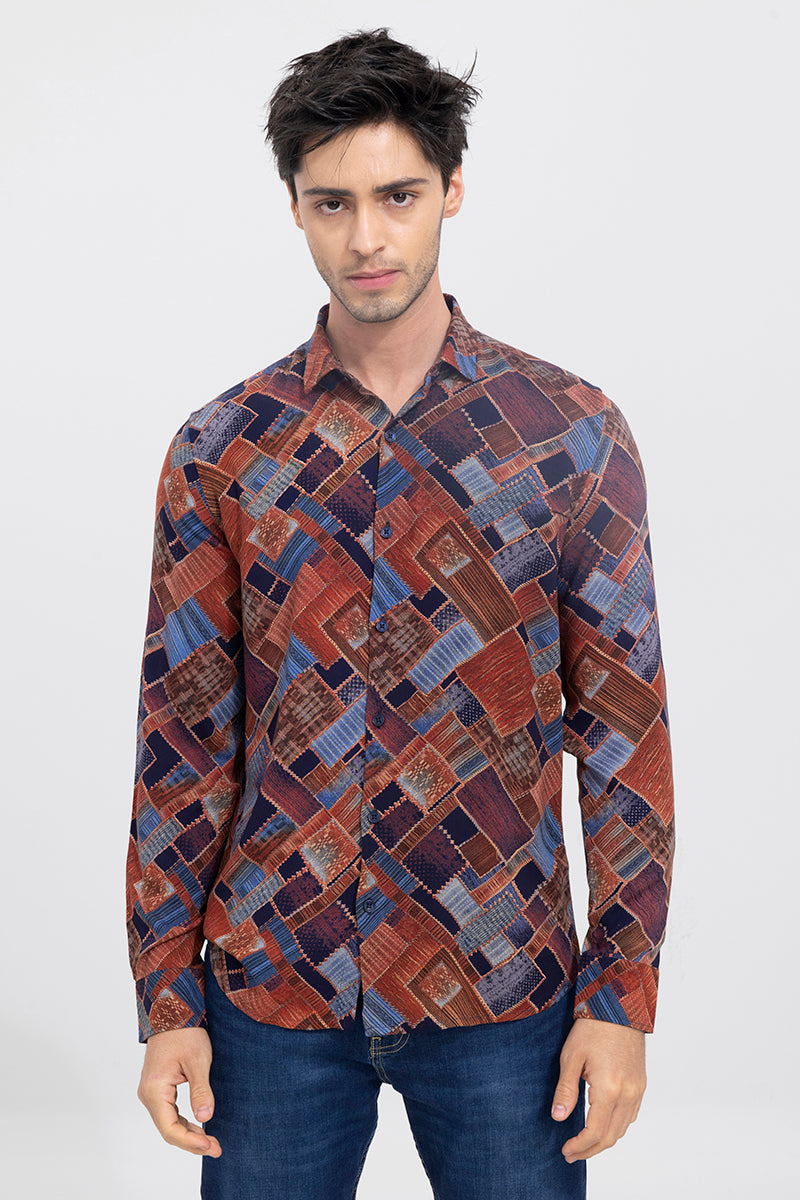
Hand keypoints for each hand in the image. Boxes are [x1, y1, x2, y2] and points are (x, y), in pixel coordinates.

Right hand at [137, 1027, 221, 1156]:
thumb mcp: (198, 1061)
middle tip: (217, 1148)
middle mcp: (147, 1094)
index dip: (190, 1142)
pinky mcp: (157, 1087)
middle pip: (168, 1129)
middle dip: (192, 1142)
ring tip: (210, 1142)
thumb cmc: (185, 1033)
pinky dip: (183, 1122)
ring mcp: (150, 1091)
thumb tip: (205, 1119)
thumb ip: (201, 1090)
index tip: (210, 1146)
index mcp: (155, 1090)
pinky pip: (168, 1112)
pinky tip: (198, 1127)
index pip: (170, 1129)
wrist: (173, 1011)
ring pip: (168, 1122)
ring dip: (188, 1134)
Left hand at [551, 1017, 645, 1162]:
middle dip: (590, 1150)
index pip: (595, 1132)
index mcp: (609, 1089)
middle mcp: (628, 1094)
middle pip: (611, 1137)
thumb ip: (566, 1090)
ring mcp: (637, 1090)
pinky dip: (616, 1127)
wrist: (619, 1007)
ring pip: (622, 1129)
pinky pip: (630, 1115)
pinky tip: (602, 1124)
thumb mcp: (571, 1057)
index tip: (565, 1150)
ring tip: (584, 1143)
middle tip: (571, 1153)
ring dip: (604, 1141)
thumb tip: (558, 1118)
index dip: (579, 1146)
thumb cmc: (593, 1028)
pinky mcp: (640, 1084)